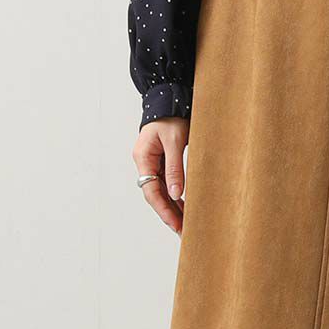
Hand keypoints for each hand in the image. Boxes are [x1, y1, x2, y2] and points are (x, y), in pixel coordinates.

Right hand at [133, 117, 189, 234]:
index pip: (151, 191)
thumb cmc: (171, 116)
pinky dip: (176, 194)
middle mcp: (145, 162)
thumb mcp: (174, 141)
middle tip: (183, 231)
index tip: (176, 224)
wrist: (171, 97)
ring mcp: (153, 161)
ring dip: (173, 207)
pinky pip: (167, 182)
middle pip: (155, 194)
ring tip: (185, 224)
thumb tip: (175, 194)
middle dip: (168, 213)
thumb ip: (174, 167)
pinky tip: (185, 206)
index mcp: (143, 157)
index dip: (163, 209)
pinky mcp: (162, 160)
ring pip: (161, 190)